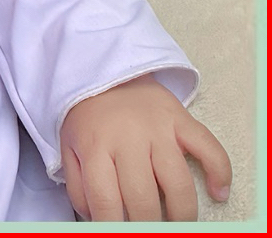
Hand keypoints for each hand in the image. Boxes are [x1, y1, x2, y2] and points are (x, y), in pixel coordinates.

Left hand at [59, 74, 231, 220]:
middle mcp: (127, 137)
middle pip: (143, 199)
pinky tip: (218, 193)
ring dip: (182, 214)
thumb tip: (96, 219)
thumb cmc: (88, 116)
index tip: (121, 233)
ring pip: (178, 184)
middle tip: (148, 228)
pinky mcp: (180, 118)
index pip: (106, 201)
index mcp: (95, 146)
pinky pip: (208, 147)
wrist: (104, 69)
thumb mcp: (70, 146)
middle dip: (148, 225)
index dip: (114, 227)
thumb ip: (78, 185)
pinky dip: (219, 173)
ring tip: (178, 223)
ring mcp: (157, 128)